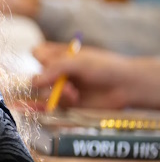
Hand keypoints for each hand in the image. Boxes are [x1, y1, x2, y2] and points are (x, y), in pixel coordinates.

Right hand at [31, 43, 157, 108]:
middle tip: (64, 82)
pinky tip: (38, 108)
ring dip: (56, 93)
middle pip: (38, 74)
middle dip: (47, 79)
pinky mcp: (68, 103)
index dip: (40, 58)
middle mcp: (58, 71)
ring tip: (74, 94)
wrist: (127, 86)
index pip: (37, 53)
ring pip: (44, 92)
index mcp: (59, 55)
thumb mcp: (78, 61)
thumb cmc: (105, 67)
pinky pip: (51, 106)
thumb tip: (34, 82)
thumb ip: (54, 69)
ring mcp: (62, 87)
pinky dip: (44, 108)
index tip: (49, 63)